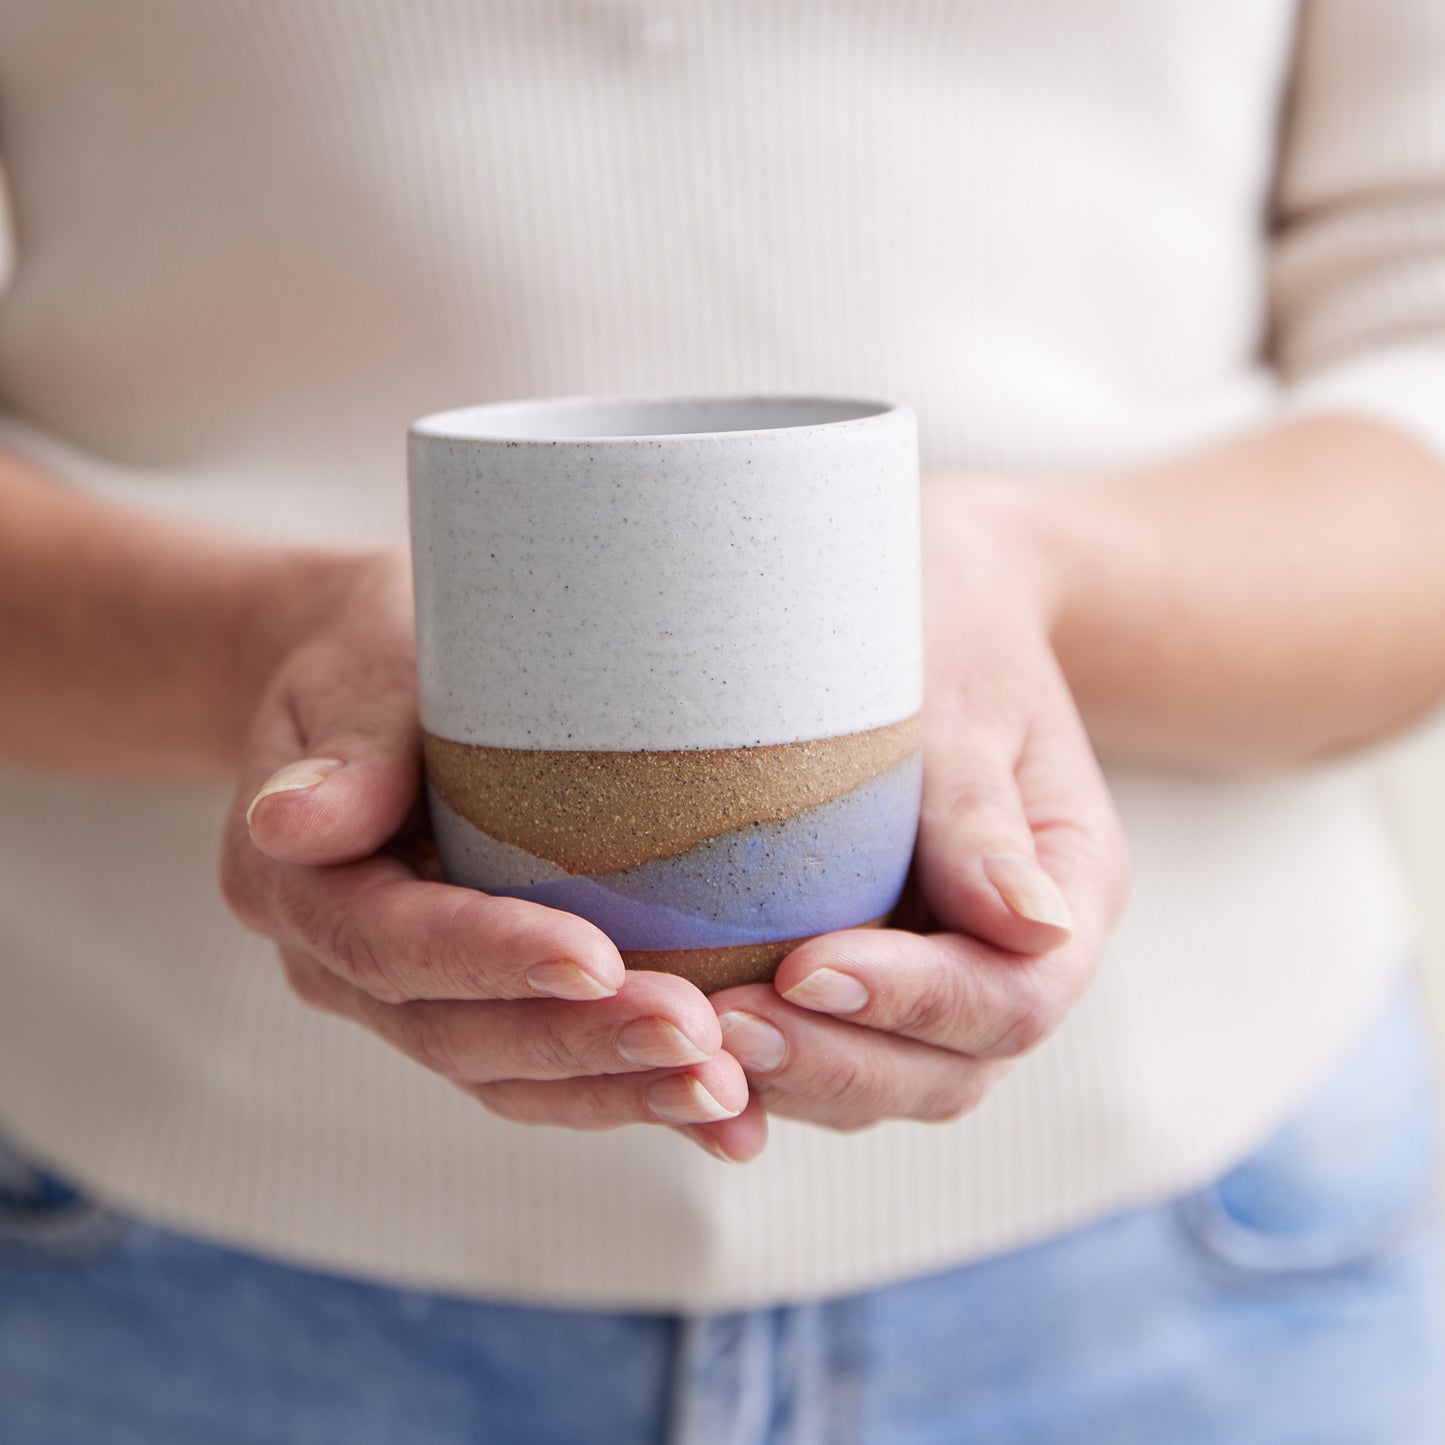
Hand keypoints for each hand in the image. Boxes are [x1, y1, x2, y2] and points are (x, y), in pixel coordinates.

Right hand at [219, 546, 755, 1153]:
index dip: (490, 958)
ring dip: (618, 1092)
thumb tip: (288, 820)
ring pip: (506, 1075)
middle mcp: (343, 965)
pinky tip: (727, 1121)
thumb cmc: (381, 652)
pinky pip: (546, 1073)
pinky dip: (632, 1098)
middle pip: (457, 1033)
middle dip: (580, 1043)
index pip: (391, 943)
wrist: (374, 682)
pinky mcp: (476, 1008)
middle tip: (698, 1038)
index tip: (596, 958)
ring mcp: (410, 999)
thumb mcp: (356, 672)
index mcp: (295, 883)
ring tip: (728, 1096)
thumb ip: (346, 751)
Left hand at [692, 482, 1128, 1160]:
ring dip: (794, 1078)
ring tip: (692, 1044)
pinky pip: (833, 1046)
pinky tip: (687, 1043)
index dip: (913, 1002)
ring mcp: (942, 974)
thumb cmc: (947, 627)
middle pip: (949, 1071)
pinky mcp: (873, 970)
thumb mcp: (968, 700)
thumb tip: (1035, 928)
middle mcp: (1013, 957)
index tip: (803, 968)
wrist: (924, 600)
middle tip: (722, 1030)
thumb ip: (981, 814)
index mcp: (1070, 893)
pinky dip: (770, 1062)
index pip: (1010, 998)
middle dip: (836, 1063)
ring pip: (885, 1081)